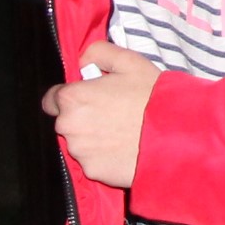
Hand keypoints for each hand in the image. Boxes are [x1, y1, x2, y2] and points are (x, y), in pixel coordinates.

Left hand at [42, 39, 158, 187]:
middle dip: (82, 119)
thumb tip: (82, 60)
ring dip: (92, 139)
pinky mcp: (92, 171)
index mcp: (72, 98)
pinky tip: (122, 150)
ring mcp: (79, 151)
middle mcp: (68, 126)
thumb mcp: (129, 61)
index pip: (51, 99)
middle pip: (65, 122)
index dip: (71, 98)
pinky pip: (92, 162)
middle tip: (111, 115)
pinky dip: (103, 158)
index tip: (88, 100)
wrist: (173, 135)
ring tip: (120, 134)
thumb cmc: (151, 96)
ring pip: (79, 144)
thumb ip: (98, 52)